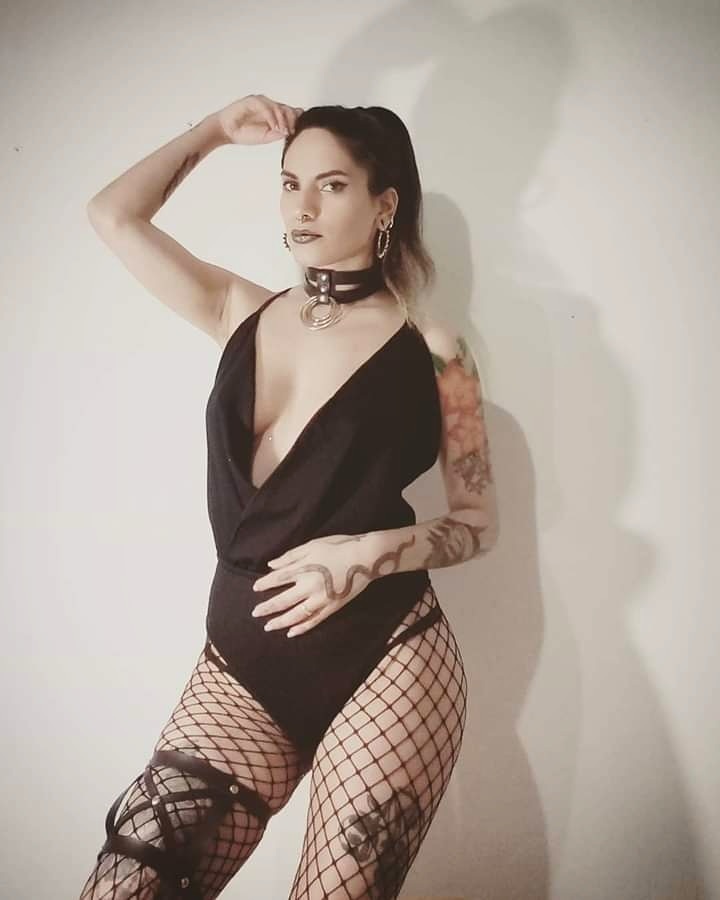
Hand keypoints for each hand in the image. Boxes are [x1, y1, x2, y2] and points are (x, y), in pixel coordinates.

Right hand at [213, 94, 302, 145]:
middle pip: (286, 108)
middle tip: (291, 131)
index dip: (295, 120)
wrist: (227, 131)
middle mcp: (269, 106)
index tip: (294, 132)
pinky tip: (274, 127)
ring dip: (282, 120)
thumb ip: (278, 133)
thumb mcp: (266, 137)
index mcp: (273, 114)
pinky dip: (272, 117)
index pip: (289, 112)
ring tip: (283, 131)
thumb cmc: (245, 134)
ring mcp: (261, 102)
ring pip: (278, 107)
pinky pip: (266, 107)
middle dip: (291, 120)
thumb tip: (289, 131)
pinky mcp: (252, 100)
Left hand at [251, 533, 378, 636]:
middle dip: (267, 608)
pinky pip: (314, 621)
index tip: (255, 588)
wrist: (366, 557)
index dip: (264, 584)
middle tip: (255, 613)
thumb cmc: (339, 546)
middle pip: (283, 600)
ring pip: (296, 615)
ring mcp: (321, 599)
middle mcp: (309, 586)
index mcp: (303, 568)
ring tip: (268, 627)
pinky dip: (302, 628)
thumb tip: (271, 565)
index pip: (277, 579)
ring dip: (280, 622)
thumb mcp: (313, 545)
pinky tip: (292, 632)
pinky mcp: (332, 607)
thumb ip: (291, 556)